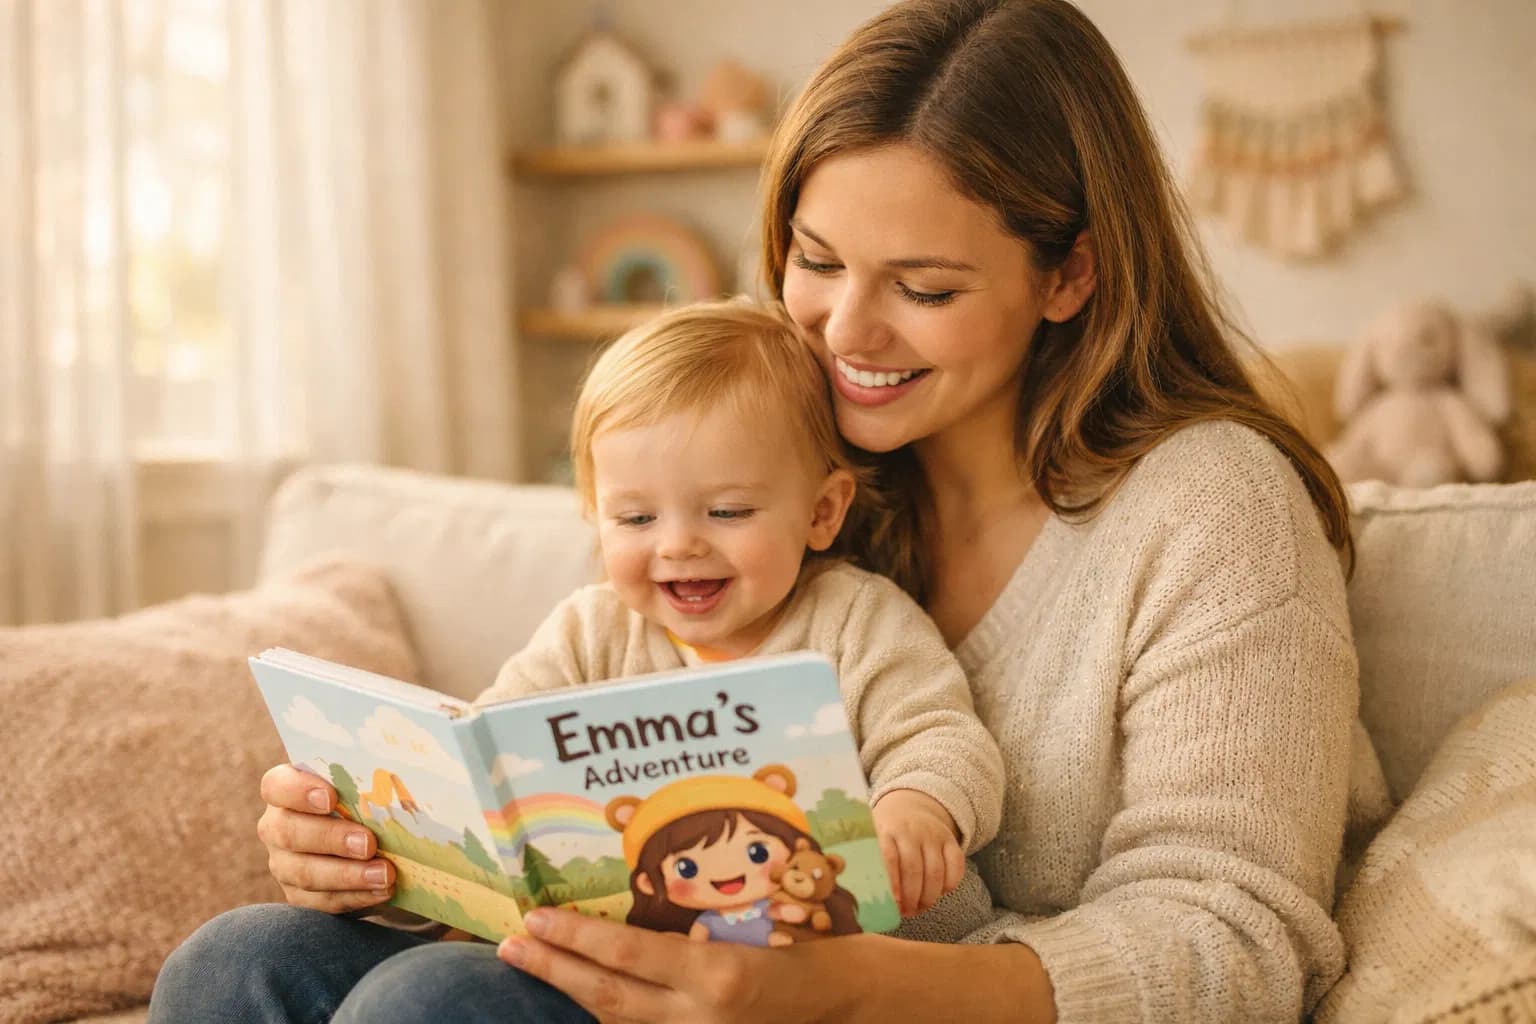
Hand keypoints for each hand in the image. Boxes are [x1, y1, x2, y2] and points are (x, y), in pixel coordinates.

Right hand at [255, 763, 394, 912]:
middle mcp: (277, 826)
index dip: (298, 791)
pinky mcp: (299, 894)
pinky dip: (354, 896)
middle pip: (288, 832)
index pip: (277, 786)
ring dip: (347, 875)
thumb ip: (371, 776)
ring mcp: (284, 863)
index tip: (331, 798)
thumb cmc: (367, 797)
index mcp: (286, 789)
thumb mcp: (367, 781)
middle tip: (368, 843)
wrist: (371, 838)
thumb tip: (398, 769)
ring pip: (304, 873)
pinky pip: (321, 901)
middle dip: (331, 838)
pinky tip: (382, 890)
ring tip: (384, 874)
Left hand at [498, 908, 1057, 1022]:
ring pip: (619, 1021)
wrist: (860, 1002)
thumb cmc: (820, 942)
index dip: (574, 942)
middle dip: (553, 970)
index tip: (533, 921)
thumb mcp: (769, 918)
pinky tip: (585, 990)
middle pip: (607, 998)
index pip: (627, 958)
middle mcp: (704, 1018)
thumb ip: (708, 916)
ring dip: (573, 990)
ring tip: (533, 961)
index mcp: (721, 977)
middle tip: (508, 945)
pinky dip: (611, 1012)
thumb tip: (648, 880)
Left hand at [871, 789, 964, 915]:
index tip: (893, 903)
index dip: (893, 883)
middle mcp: (912, 830)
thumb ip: (871, 861)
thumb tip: (867, 897)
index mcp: (888, 830)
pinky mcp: (950, 840)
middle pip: (914, 869)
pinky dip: (950, 885)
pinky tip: (939, 894)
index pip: (890, 858)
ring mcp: (933, 835)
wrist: (911, 805)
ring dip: (929, 897)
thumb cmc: (888, 832)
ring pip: (936, 871)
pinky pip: (956, 866)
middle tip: (907, 912)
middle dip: (911, 897)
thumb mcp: (874, 837)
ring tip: (920, 908)